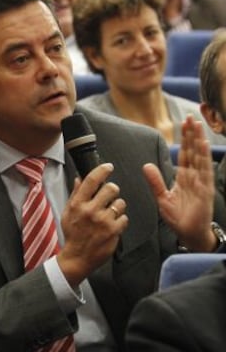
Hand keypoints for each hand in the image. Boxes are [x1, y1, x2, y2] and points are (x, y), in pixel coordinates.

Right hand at [58, 163, 127, 286]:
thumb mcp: (68, 213)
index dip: (102, 170)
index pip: (92, 180)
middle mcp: (91, 211)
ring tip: (110, 214)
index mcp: (78, 204)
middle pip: (111, 188)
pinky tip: (112, 225)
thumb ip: (75, 194)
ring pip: (120, 203)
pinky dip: (120, 220)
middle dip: (112, 190)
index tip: (108, 167)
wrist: (77, 258)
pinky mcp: (113, 231)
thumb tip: (79, 179)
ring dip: (117, 206)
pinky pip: (124, 218)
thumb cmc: (73, 235)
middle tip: (109, 196)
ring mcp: (103, 221)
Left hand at [144, 115, 215, 251]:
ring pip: (199, 157)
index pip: (184, 154)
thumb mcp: (162, 197)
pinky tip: (201, 145)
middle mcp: (194, 177)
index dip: (184, 139)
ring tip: (197, 125)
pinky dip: (203, 157)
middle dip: (192, 134)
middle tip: (191, 117)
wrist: (188, 234)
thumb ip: (155, 181)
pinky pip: (204, 171)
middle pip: (193, 151)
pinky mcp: (205, 190)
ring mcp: (201, 182)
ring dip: (198, 141)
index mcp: (184, 178)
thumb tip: (145, 165)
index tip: (184, 124)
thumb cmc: (178, 217)